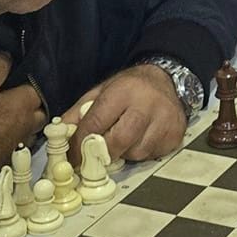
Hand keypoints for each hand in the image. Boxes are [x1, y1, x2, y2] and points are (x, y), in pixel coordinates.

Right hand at [0, 52, 45, 158]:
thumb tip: (7, 55)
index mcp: (25, 104)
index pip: (39, 87)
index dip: (30, 82)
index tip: (20, 79)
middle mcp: (29, 125)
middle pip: (40, 111)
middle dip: (33, 105)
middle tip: (16, 99)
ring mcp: (21, 145)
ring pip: (31, 129)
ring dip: (24, 124)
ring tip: (9, 118)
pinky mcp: (9, 160)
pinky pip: (19, 145)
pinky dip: (13, 139)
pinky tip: (1, 136)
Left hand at [63, 64, 186, 162]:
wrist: (168, 79)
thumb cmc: (131, 87)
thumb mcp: (102, 91)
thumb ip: (80, 112)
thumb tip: (61, 136)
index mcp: (124, 91)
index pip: (97, 122)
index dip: (80, 143)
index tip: (73, 157)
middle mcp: (147, 105)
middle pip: (119, 140)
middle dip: (102, 153)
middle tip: (95, 156)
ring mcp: (164, 121)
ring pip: (136, 152)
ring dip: (123, 153)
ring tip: (122, 141)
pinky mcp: (175, 135)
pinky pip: (152, 155)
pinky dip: (141, 153)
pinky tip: (140, 139)